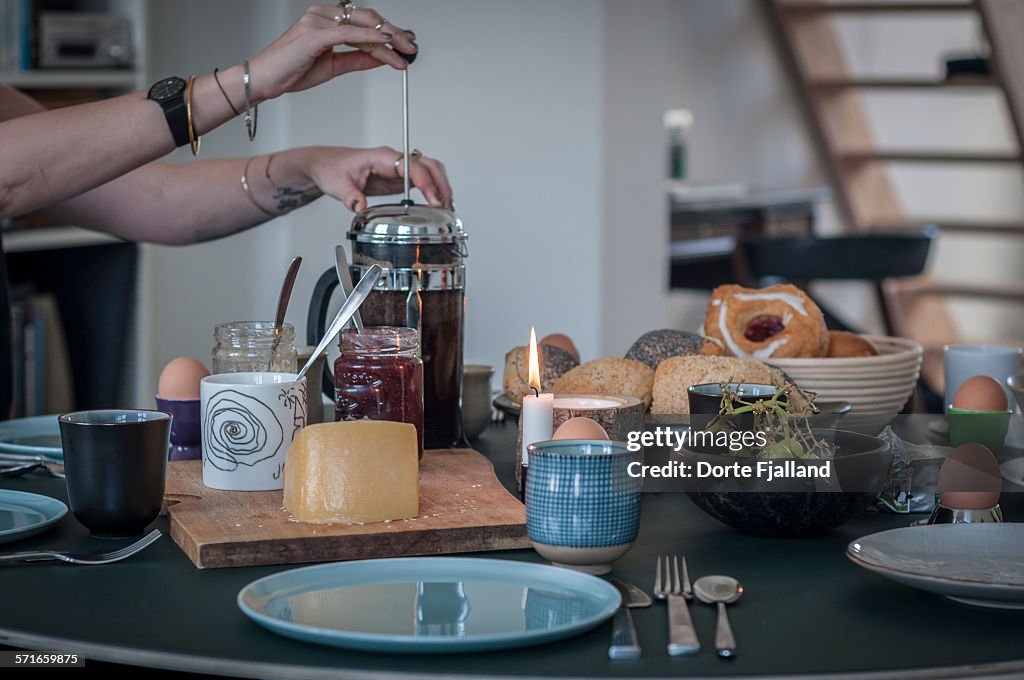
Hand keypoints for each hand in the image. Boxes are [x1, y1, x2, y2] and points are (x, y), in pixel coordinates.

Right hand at [249, 4, 417, 100]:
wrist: (265, 80)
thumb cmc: (292, 71)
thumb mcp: (334, 66)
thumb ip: (358, 59)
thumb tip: (382, 57)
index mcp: (327, 18)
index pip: (365, 21)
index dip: (389, 32)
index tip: (406, 43)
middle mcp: (323, 13)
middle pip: (367, 19)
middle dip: (394, 34)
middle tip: (412, 47)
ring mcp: (318, 20)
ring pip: (362, 26)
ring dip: (388, 39)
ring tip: (405, 52)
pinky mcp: (315, 33)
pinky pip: (350, 35)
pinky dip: (371, 41)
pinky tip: (386, 47)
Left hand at [299, 146, 452, 211]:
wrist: (326, 166)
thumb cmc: (332, 169)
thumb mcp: (337, 184)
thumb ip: (350, 196)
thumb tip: (360, 206)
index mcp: (382, 156)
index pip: (412, 166)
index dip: (427, 183)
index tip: (435, 200)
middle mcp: (394, 160)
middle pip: (429, 165)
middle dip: (441, 184)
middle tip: (447, 206)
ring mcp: (398, 168)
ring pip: (430, 171)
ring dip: (441, 186)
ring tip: (447, 207)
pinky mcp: (398, 177)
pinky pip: (422, 180)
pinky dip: (434, 190)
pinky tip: (437, 205)